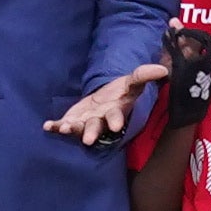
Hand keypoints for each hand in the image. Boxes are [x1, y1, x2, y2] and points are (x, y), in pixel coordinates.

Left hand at [47, 61, 166, 146]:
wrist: (107, 99)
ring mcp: (85, 123)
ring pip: (78, 129)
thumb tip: (163, 69)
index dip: (116, 121)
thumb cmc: (121, 92)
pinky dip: (55, 127)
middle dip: (91, 133)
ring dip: (71, 130)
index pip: (116, 117)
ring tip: (63, 129)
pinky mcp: (73, 121)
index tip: (115, 125)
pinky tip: (47, 126)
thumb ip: (144, 75)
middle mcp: (100, 121)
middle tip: (88, 140)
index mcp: (115, 112)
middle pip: (95, 128)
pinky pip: (63, 126)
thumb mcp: (132, 82)